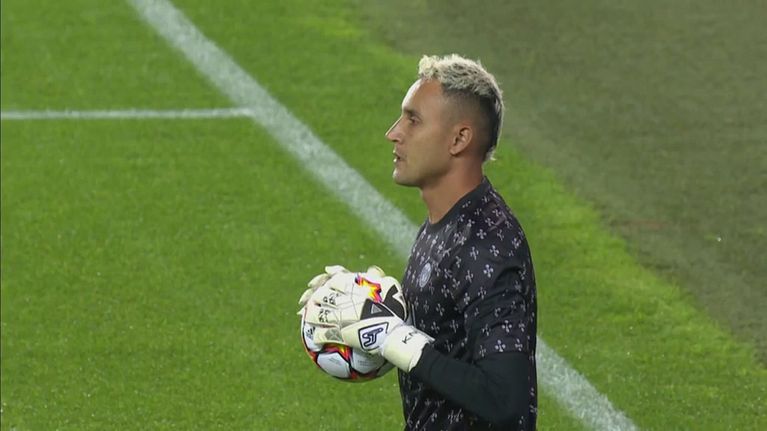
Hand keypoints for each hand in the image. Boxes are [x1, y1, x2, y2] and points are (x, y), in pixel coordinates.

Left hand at [303, 267, 431, 371]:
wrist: (391, 335)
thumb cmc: (394, 311)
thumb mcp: (390, 287)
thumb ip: (378, 276)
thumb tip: (371, 269)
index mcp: (354, 290)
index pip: (336, 281)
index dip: (328, 280)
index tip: (325, 281)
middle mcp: (344, 303)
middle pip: (322, 297)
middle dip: (315, 297)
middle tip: (311, 299)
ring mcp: (340, 319)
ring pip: (318, 315)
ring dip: (310, 315)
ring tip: (305, 316)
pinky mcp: (339, 334)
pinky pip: (322, 334)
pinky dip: (316, 336)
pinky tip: (313, 338)